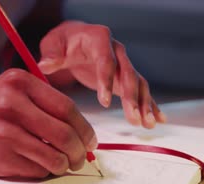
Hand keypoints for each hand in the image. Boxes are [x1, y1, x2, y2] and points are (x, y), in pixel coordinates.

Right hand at [0, 69, 96, 177]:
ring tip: (62, 165)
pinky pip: (36, 170)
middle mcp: (11, 104)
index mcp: (18, 83)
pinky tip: (38, 167)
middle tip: (80, 158)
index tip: (89, 141)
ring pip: (53, 157)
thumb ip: (41, 103)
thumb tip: (81, 132)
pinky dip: (43, 172)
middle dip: (79, 151)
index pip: (66, 108)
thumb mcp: (9, 91)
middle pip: (64, 134)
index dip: (84, 129)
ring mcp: (4, 133)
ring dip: (64, 165)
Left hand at [37, 21, 165, 128]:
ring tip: (147, 124)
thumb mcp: (53, 43)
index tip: (104, 102)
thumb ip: (51, 54)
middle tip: (134, 118)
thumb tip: (45, 64)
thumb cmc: (63, 42)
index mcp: (100, 39)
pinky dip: (151, 105)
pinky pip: (141, 91)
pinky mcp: (125, 77)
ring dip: (145, 104)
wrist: (76, 39)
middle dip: (132, 98)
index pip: (106, 61)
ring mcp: (124, 64)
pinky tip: (158, 120)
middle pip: (128, 74)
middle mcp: (117, 50)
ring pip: (139, 84)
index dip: (106, 81)